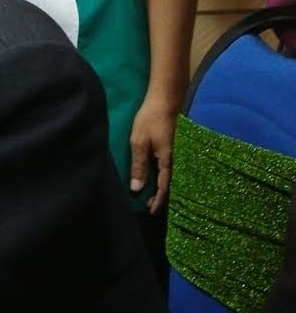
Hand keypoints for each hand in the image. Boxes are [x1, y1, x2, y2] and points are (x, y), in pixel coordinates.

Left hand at [129, 94, 178, 215]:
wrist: (166, 100)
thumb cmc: (150, 120)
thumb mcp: (139, 142)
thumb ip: (138, 165)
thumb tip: (137, 189)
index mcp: (168, 161)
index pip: (164, 188)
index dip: (158, 201)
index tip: (151, 212)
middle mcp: (176, 160)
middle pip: (170, 185)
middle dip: (161, 198)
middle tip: (150, 208)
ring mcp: (176, 154)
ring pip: (171, 177)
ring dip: (162, 188)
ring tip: (151, 197)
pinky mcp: (173, 148)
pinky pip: (169, 168)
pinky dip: (163, 177)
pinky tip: (156, 179)